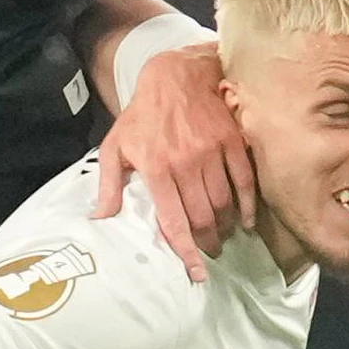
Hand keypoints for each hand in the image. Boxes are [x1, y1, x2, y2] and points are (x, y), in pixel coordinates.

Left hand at [95, 41, 254, 280]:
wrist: (175, 75)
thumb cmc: (142, 115)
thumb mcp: (116, 146)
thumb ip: (109, 184)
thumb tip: (100, 219)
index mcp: (155, 168)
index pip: (173, 221)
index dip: (186, 252)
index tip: (197, 274)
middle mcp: (185, 163)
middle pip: (202, 218)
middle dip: (207, 243)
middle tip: (210, 253)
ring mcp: (211, 152)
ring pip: (223, 204)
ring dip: (225, 227)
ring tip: (222, 236)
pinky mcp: (232, 142)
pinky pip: (244, 182)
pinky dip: (248, 206)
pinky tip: (247, 219)